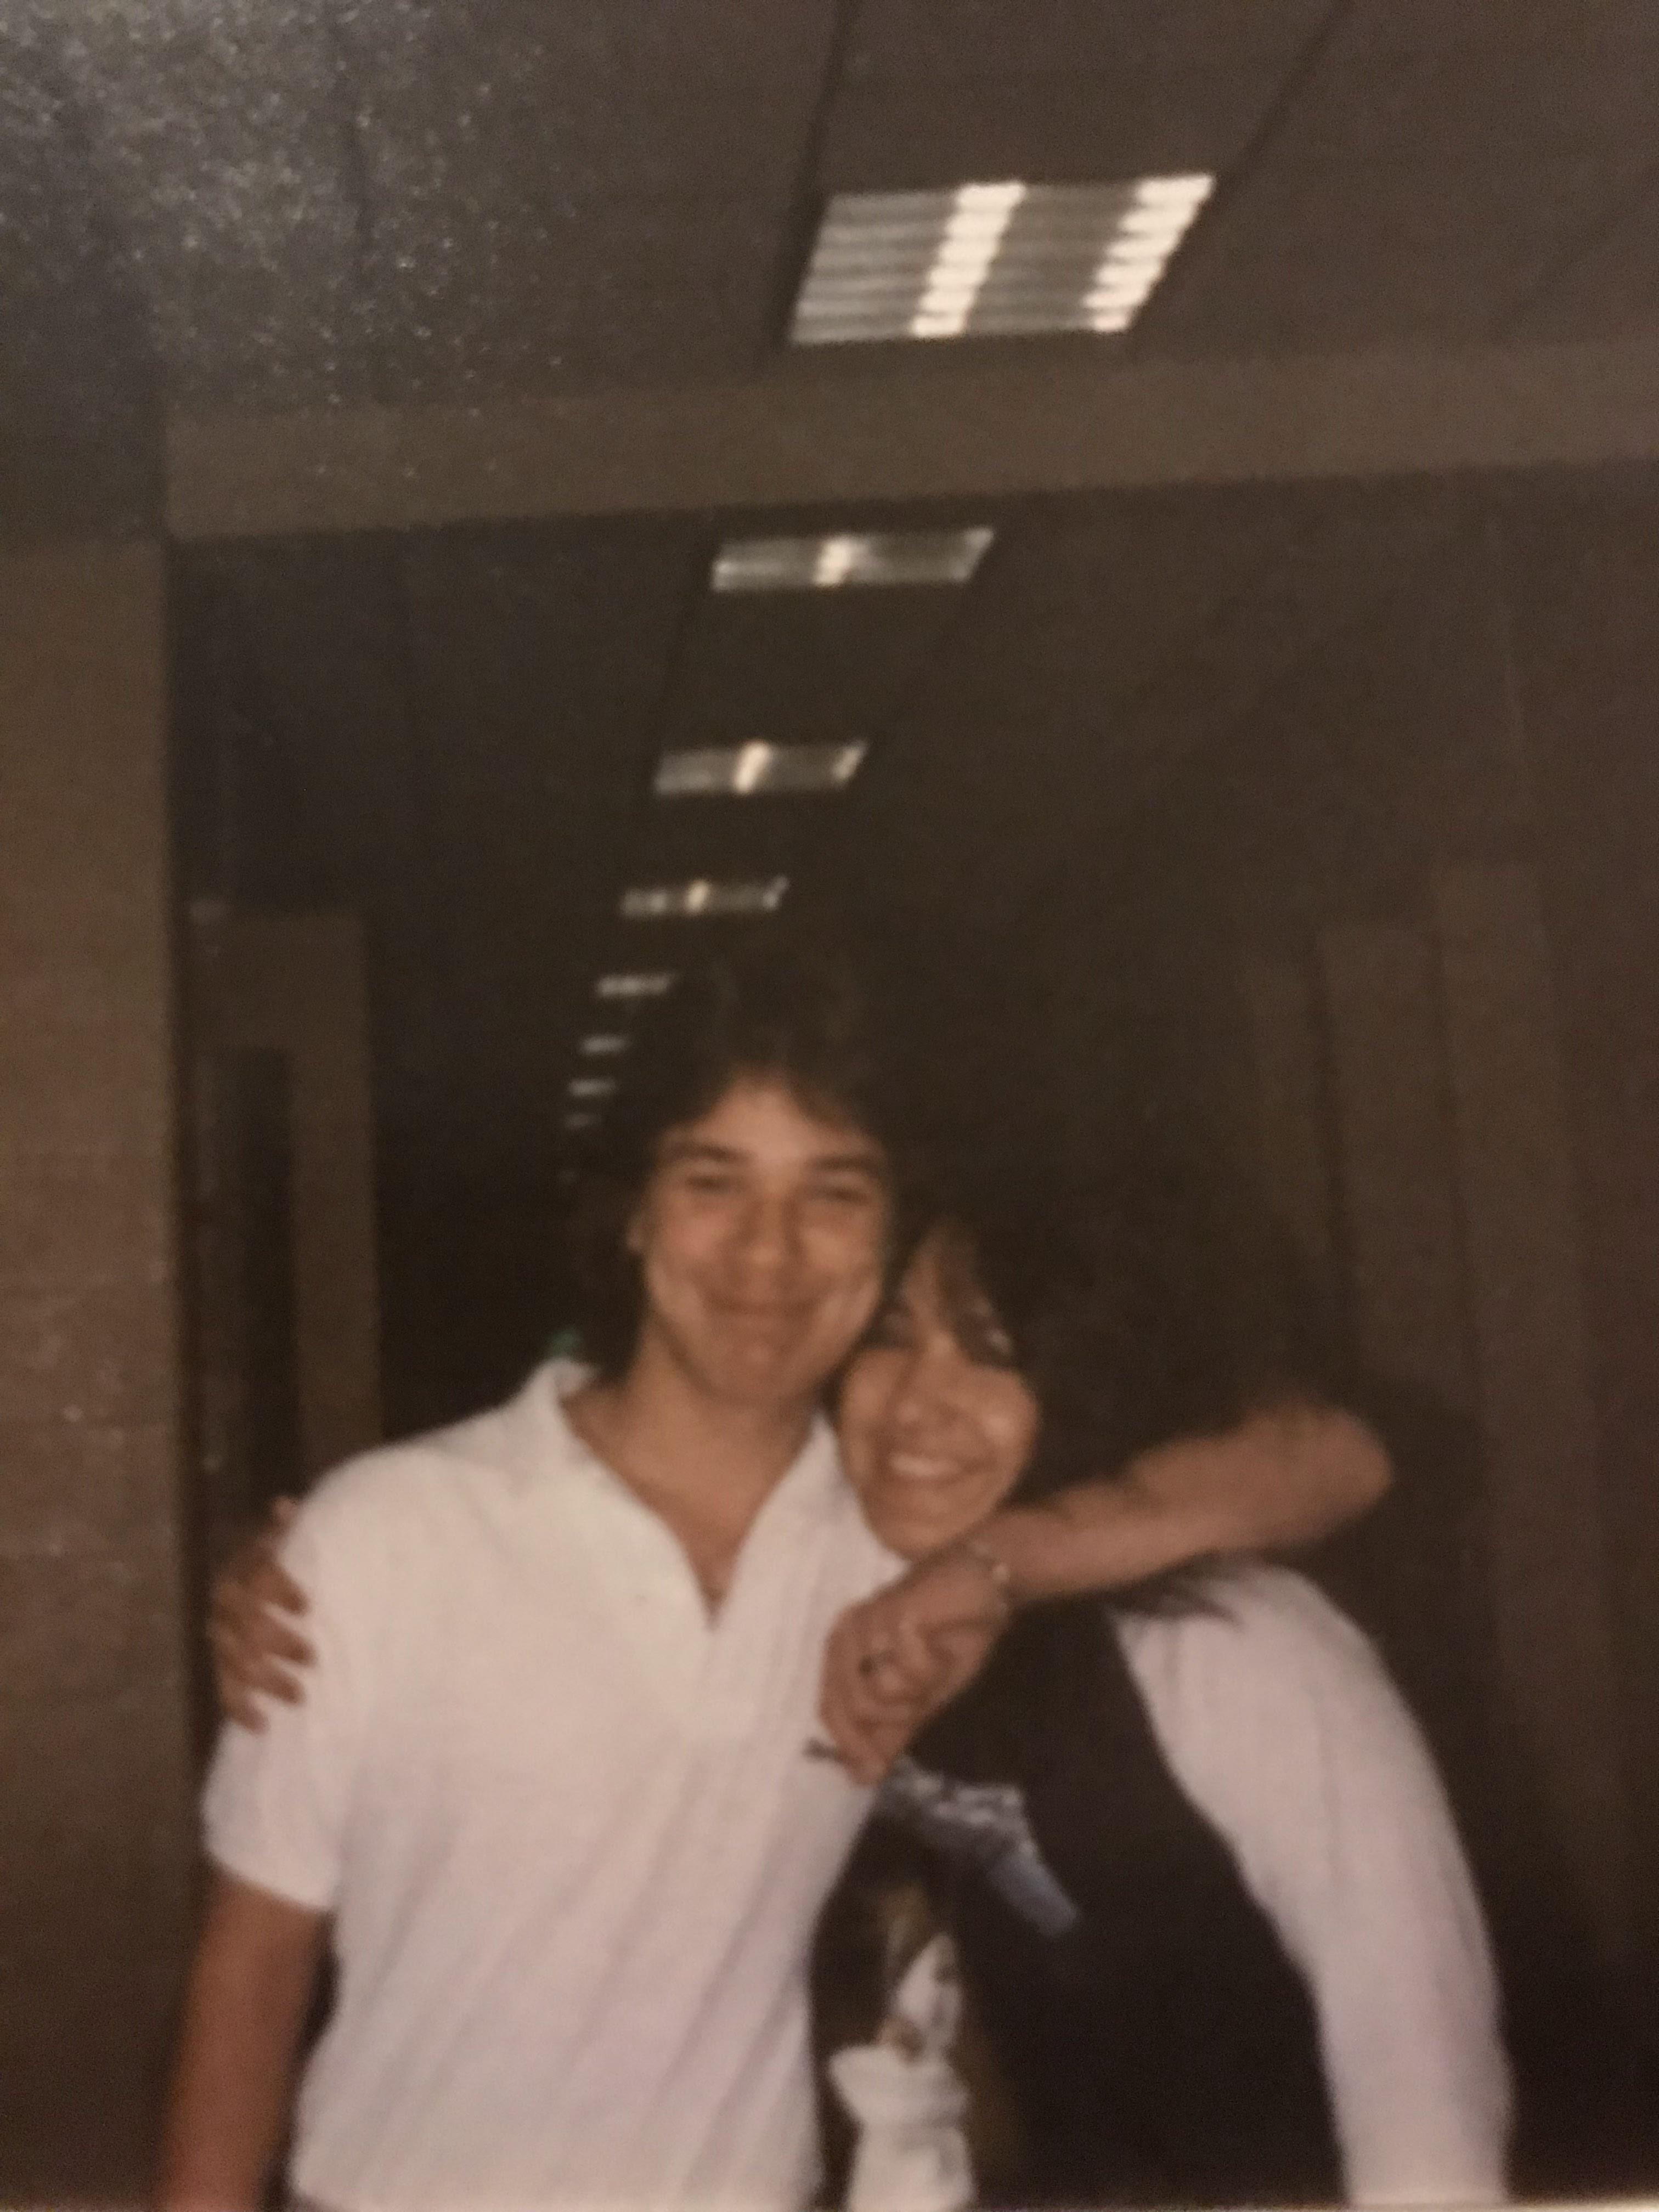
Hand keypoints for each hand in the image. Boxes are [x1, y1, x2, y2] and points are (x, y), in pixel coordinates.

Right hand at [208, 1499, 313, 1729]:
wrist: (256, 1586)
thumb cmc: (283, 1563)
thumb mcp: (289, 1541)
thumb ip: (289, 1527)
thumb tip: (285, 1504)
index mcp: (240, 1571)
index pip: (254, 1579)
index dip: (278, 1591)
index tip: (308, 1606)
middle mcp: (224, 1606)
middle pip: (246, 1627)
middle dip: (278, 1643)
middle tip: (314, 1657)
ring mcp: (219, 1639)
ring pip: (236, 1662)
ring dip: (267, 1680)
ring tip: (300, 1696)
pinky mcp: (221, 1666)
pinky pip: (224, 1690)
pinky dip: (240, 1709)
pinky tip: (261, 1725)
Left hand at [819, 1545, 1011, 1784]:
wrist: (985, 1589)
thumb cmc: (952, 1638)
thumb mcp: (922, 1696)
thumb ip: (889, 1732)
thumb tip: (860, 1777)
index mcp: (844, 1652)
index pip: (831, 1710)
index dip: (850, 1746)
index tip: (872, 1775)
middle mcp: (846, 1634)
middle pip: (850, 1707)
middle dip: (892, 1719)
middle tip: (923, 1702)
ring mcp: (866, 1622)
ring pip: (876, 1693)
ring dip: (914, 1693)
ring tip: (933, 1668)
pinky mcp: (892, 1613)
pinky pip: (905, 1668)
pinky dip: (929, 1667)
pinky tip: (940, 1647)